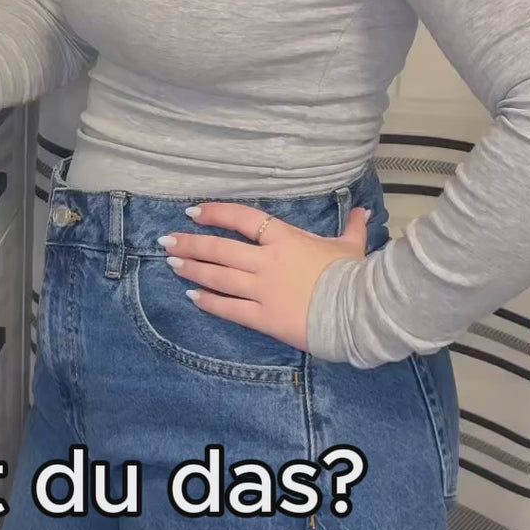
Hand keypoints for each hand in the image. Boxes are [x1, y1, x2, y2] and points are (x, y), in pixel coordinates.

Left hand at [162, 201, 371, 349]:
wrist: (358, 312)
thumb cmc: (352, 275)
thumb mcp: (351, 246)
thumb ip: (352, 227)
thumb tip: (363, 211)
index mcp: (285, 239)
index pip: (242, 219)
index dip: (215, 213)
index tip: (194, 213)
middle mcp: (266, 262)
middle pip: (220, 249)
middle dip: (190, 244)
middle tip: (166, 241)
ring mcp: (262, 290)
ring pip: (219, 277)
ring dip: (193, 269)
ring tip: (172, 264)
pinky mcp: (263, 317)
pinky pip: (229, 309)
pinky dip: (209, 302)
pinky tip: (193, 296)